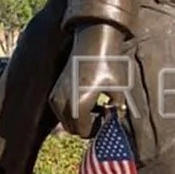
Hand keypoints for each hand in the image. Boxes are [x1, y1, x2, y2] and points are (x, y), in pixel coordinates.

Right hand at [49, 23, 128, 138]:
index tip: (108, 115)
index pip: (84, 132)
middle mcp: (63, 104)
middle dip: (88, 125)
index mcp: (78, 106)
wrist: (93, 41)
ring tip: (97, 103)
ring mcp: (56, 97)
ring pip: (67, 121)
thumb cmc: (109, 64)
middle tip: (103, 111)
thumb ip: (117, 109)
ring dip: (80, 118)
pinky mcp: (54, 91)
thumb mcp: (119, 89)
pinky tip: (88, 97)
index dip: (97, 128)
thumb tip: (116, 121)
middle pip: (74, 129)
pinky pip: (62, 111)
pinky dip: (72, 110)